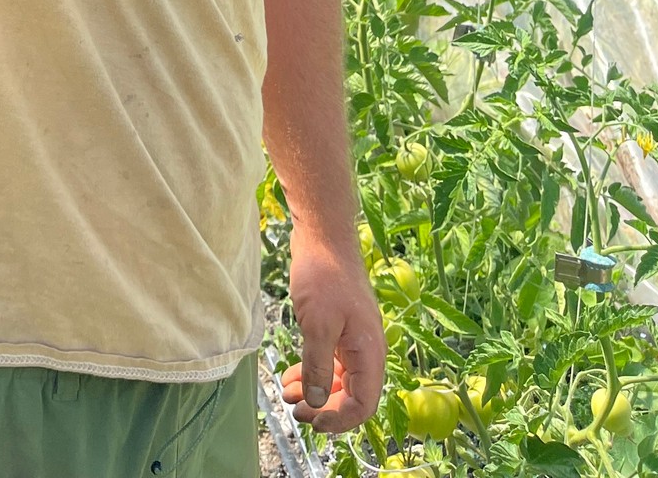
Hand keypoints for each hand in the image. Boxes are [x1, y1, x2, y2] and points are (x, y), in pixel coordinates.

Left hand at [278, 227, 385, 434]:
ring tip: (288, 395)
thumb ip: (318, 367)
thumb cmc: (324, 275)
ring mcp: (352, 338)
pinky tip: (292, 375)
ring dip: (315, 390)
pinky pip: (329, 361)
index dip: (339, 420)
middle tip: (294, 410)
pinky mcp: (338, 328)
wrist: (322, 235)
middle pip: (351, 396)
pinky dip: (312, 371)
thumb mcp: (317, 325)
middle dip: (323, 407)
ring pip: (338, 379)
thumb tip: (318, 403)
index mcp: (369, 352)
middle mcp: (365, 349)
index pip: (363, 404)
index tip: (311, 421)